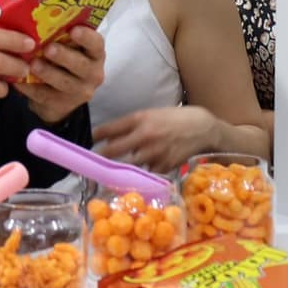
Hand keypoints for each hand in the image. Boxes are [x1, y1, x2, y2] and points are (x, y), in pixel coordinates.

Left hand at [18, 26, 106, 123]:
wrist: (59, 95)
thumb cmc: (62, 60)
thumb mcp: (67, 46)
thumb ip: (59, 34)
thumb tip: (35, 12)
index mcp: (95, 54)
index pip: (96, 44)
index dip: (86, 37)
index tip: (74, 30)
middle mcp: (93, 73)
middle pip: (81, 65)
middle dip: (64, 56)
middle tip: (48, 48)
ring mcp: (79, 92)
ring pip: (64, 82)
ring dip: (47, 72)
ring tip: (32, 64)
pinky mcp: (62, 106)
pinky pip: (45, 96)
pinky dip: (30, 88)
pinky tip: (18, 80)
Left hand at [93, 105, 227, 172]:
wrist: (203, 129)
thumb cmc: (174, 119)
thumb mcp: (151, 114)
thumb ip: (130, 125)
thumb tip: (107, 138)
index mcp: (140, 119)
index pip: (108, 130)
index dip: (93, 138)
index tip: (84, 144)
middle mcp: (145, 136)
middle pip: (112, 152)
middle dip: (100, 158)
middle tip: (92, 163)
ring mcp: (154, 153)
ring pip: (127, 166)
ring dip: (120, 169)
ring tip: (112, 172)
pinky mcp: (164, 166)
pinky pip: (145, 172)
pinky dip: (142, 173)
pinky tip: (141, 172)